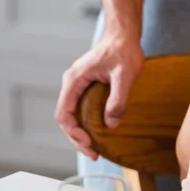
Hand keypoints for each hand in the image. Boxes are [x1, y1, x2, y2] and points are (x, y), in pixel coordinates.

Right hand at [54, 33, 143, 159]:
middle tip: (94, 155)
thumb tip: (111, 124)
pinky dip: (87, 124)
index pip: (64, 113)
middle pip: (66, 118)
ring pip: (72, 115)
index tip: (89, 144)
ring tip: (95, 150)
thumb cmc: (124, 51)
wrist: (124, 35)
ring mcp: (78, 85)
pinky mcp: (87, 86)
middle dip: (77, 139)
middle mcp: (72, 83)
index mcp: (74, 80)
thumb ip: (118, 99)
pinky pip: (81, 109)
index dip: (73, 133)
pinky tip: (99, 133)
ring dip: (81, 133)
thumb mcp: (125, 76)